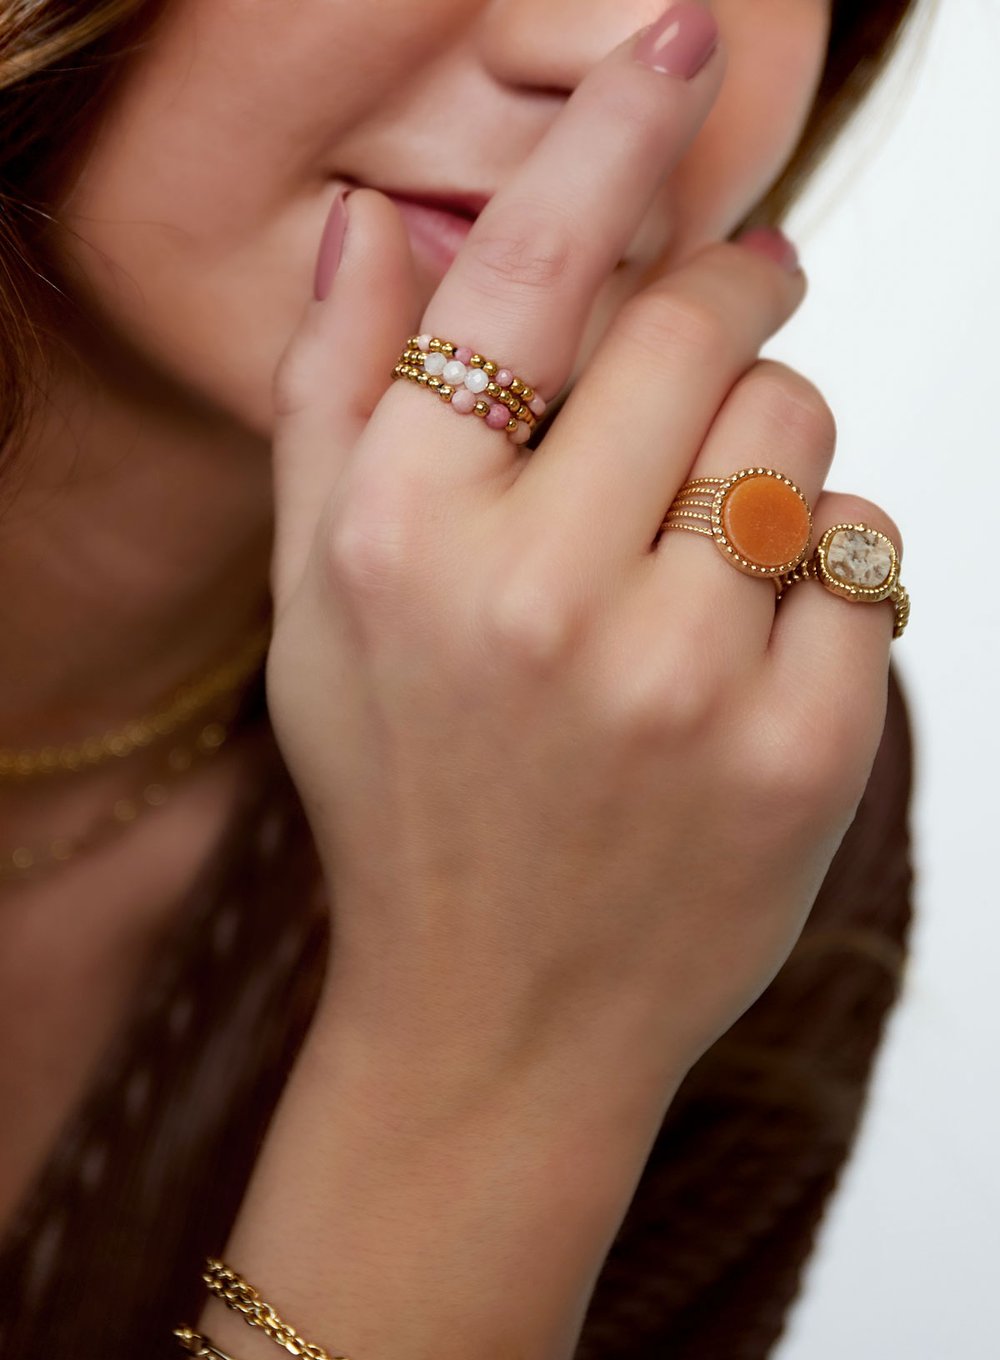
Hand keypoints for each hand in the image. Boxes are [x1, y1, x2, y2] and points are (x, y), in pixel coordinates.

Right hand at [265, 18, 899, 1166]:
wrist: (500, 1018)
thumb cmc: (407, 793)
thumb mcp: (319, 607)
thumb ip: (339, 402)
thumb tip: (388, 223)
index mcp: (408, 539)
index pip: (535, 272)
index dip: (617, 131)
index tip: (680, 42)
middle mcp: (543, 598)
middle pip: (707, 326)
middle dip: (726, 302)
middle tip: (717, 324)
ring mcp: (684, 682)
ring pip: (799, 430)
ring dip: (764, 450)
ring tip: (694, 546)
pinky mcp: (801, 754)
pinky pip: (864, 559)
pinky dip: (816, 574)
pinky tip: (739, 653)